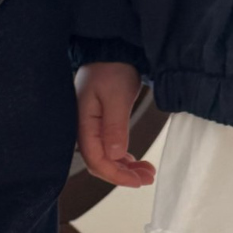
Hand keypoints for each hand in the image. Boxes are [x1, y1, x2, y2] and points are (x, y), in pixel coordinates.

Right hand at [77, 62, 156, 187]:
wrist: (110, 51)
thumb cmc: (111, 69)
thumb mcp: (116, 97)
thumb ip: (115, 127)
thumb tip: (114, 155)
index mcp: (84, 124)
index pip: (96, 160)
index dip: (116, 175)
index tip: (138, 181)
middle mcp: (84, 130)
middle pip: (100, 163)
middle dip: (124, 175)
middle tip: (148, 178)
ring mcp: (91, 128)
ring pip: (106, 158)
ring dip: (126, 168)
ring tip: (148, 171)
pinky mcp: (99, 124)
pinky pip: (108, 148)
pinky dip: (123, 158)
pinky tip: (136, 161)